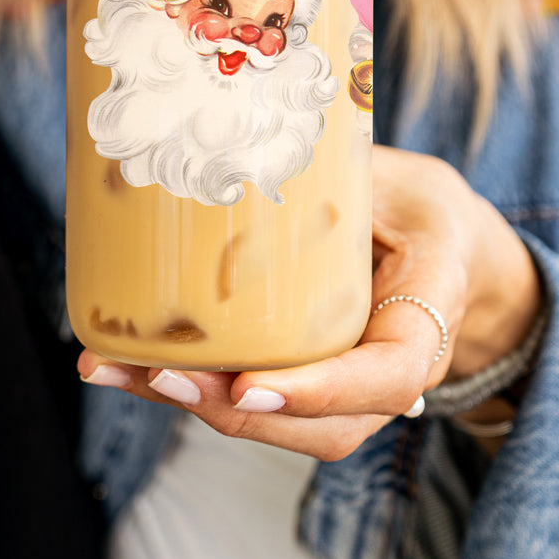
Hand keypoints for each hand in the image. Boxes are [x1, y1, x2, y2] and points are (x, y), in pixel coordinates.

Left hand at [77, 147, 542, 461]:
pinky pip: (252, 399)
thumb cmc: (422, 209)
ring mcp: (348, 389)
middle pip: (324, 426)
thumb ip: (346, 172)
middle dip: (233, 410)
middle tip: (160, 375)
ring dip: (193, 404)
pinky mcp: (304, 379)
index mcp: (428, 317)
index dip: (322, 391)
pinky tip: (124, 362)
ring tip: (115, 370)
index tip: (250, 385)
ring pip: (280, 425)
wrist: (444, 252)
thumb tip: (244, 132)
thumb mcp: (402, 180)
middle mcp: (390, 372)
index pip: (390, 376)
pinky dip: (188, 387)